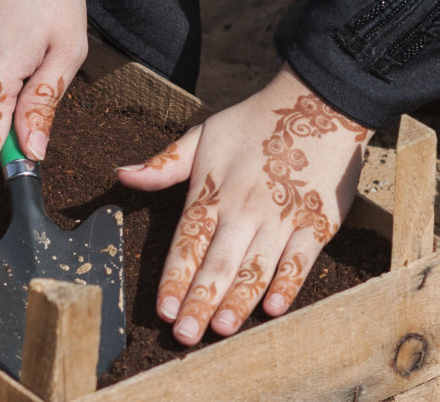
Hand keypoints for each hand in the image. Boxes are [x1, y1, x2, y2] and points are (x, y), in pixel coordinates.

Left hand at [116, 64, 372, 344]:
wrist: (318, 102)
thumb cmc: (253, 122)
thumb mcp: (201, 136)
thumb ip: (163, 164)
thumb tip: (121, 175)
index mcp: (211, 192)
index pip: (186, 244)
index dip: (173, 279)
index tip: (163, 310)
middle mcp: (243, 210)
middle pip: (217, 263)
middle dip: (199, 302)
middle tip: (185, 336)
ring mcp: (280, 217)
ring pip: (255, 267)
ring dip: (238, 300)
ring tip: (221, 329)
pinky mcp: (317, 221)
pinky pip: (300, 259)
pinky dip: (288, 283)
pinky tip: (275, 308)